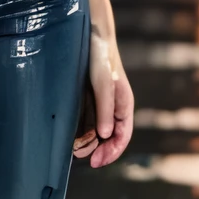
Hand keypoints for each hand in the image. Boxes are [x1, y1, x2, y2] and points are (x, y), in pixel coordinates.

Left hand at [73, 26, 133, 167]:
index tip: (96, 162)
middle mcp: (115, 107)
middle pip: (111, 137)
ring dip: (90, 143)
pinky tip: (74, 137)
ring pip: (100, 131)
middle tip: (85, 160)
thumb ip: (105, 110)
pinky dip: (84, 132)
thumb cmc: (101, 59)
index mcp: (124, 105)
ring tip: (76, 152)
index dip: (111, 152)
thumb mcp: (103, 85)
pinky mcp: (91, 99)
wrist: (92, 36)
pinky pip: (90, 121)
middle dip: (100, 151)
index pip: (122, 137)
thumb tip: (105, 136)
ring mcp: (103, 104)